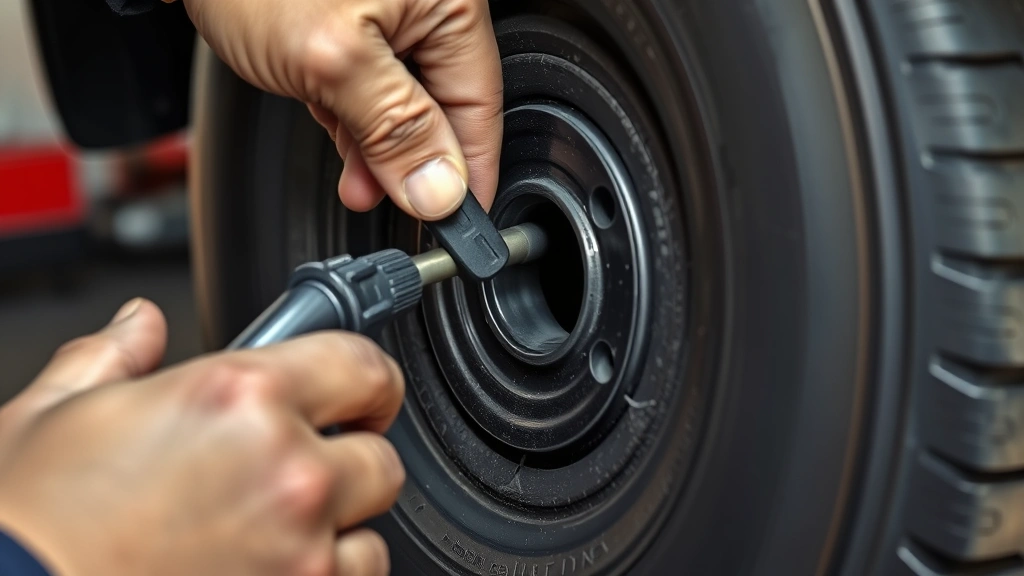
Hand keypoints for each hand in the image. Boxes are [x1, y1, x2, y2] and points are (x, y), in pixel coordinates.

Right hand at [0, 299, 405, 575]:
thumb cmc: (27, 530)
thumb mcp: (53, 415)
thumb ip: (113, 357)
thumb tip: (138, 326)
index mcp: (238, 398)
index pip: (362, 365)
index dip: (362, 375)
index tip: (357, 390)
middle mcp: (285, 471)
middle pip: (379, 455)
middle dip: (347, 455)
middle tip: (298, 463)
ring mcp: (298, 550)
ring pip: (371, 526)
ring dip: (338, 523)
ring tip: (273, 526)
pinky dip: (325, 574)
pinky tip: (272, 566)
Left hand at [184, 0, 502, 219]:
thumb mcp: (334, 61)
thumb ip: (395, 129)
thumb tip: (440, 189)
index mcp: (448, 2)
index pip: (480, 103)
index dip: (469, 172)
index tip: (460, 224)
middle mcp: (425, 6)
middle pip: (444, 106)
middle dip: (416, 164)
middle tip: (395, 205)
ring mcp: (388, 15)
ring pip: (404, 103)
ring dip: (381, 150)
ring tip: (360, 185)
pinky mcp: (350, 24)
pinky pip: (371, 88)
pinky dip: (357, 121)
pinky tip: (346, 147)